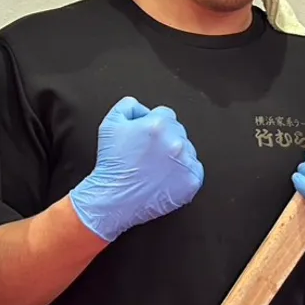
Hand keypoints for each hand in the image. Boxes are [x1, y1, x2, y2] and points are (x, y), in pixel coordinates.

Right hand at [69, 96, 203, 242]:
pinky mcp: (191, 181)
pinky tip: (166, 177)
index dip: (153, 126)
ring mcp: (185, 162)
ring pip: (188, 149)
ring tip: (155, 168)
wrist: (113, 199)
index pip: (165, 114)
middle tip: (148, 155)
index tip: (146, 139)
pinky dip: (184, 173)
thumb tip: (142, 108)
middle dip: (165, 139)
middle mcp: (175, 141)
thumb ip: (128, 106)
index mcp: (158, 125)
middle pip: (178, 130)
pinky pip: (195, 169)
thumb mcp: (110, 124)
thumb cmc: (111, 164)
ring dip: (176, 155)